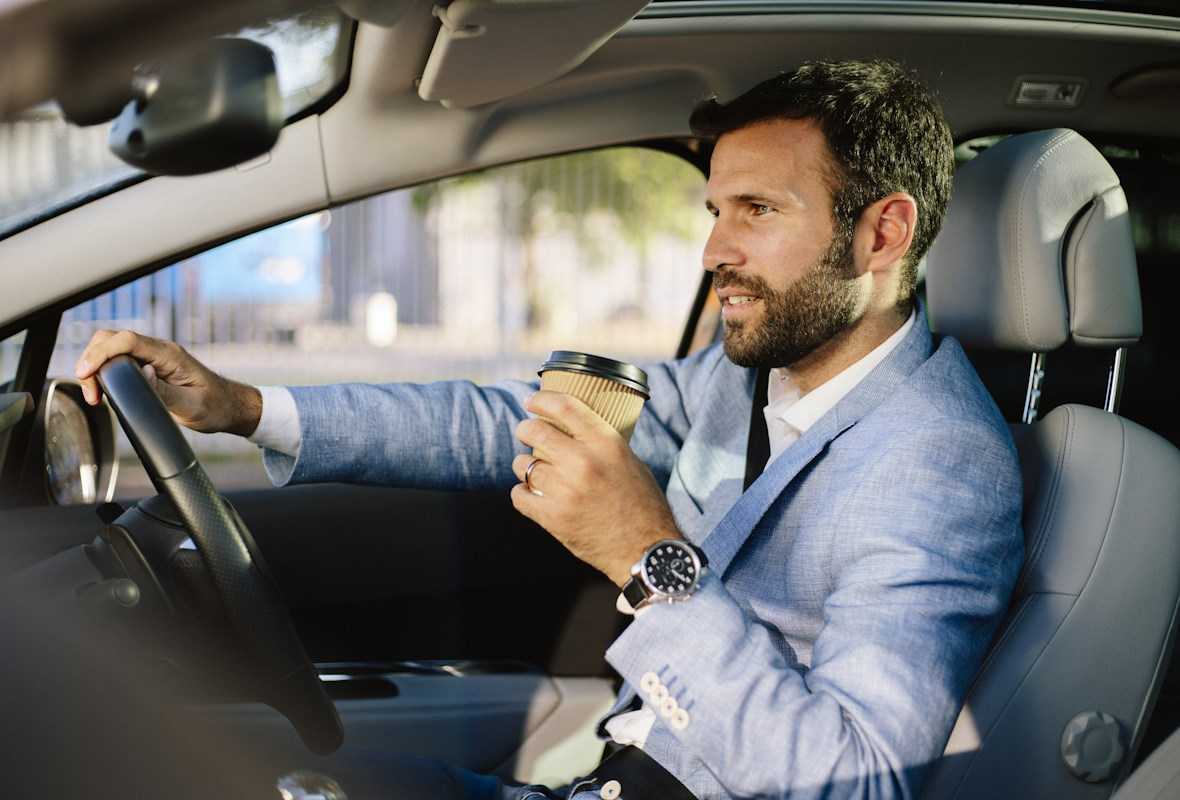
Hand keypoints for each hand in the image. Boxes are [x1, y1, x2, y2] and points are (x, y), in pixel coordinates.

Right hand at [73, 330, 261, 436]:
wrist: (229, 406)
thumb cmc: (215, 406)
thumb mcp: (191, 405)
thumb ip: (165, 391)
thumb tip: (142, 374)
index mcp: (170, 355)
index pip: (127, 341)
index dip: (101, 353)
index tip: (86, 373)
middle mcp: (159, 350)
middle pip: (112, 339)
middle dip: (92, 359)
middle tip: (91, 392)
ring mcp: (153, 356)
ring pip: (112, 348)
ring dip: (96, 366)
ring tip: (94, 395)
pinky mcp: (150, 365)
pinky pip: (120, 359)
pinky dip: (104, 370)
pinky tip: (103, 389)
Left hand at [511, 391, 682, 586]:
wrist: (645, 549)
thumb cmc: (642, 505)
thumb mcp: (631, 462)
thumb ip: (602, 444)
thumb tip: (575, 429)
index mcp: (606, 444)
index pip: (565, 407)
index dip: (542, 399)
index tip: (531, 400)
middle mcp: (583, 462)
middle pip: (536, 432)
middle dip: (526, 429)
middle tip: (526, 432)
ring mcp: (565, 490)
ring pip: (524, 465)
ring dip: (524, 465)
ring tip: (532, 470)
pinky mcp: (553, 517)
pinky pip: (519, 496)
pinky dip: (522, 494)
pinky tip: (530, 494)